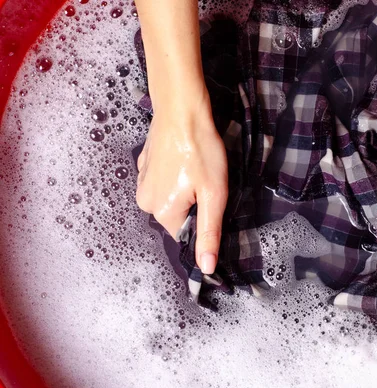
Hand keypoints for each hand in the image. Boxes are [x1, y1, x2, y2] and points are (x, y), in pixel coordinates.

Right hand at [136, 95, 227, 273]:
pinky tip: (184, 159)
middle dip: (194, 203)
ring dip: (184, 188)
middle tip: (205, 180)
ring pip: (170, 198)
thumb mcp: (214, 195)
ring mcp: (141, 182)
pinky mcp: (143, 166)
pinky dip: (174, 175)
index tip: (211, 199)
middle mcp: (145, 202)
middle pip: (177, 216)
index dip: (202, 220)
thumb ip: (209, 233)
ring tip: (194, 167)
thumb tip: (206, 267)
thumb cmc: (201, 150)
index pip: (185, 234)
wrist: (181, 109)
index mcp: (162, 212)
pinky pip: (162, 181)